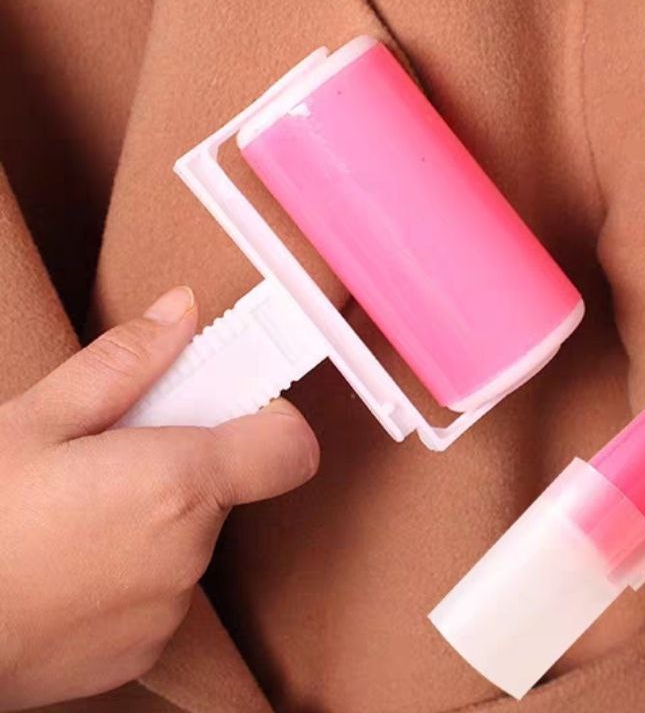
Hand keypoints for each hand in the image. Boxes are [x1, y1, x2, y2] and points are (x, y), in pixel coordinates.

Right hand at [0, 287, 318, 709]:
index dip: (269, 417)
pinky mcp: (141, 653)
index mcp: (178, 486)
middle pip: (225, 485)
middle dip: (182, 461)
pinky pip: (160, 591)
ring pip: (187, 537)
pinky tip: (67, 562)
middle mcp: (189, 555)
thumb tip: (183, 311)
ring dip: (152, 517)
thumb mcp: (34, 422)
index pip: (290, 448)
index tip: (228, 401)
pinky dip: (130, 570)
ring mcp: (168, 612)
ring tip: (73, 513)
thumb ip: (124, 363)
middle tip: (111, 453)